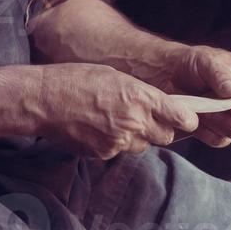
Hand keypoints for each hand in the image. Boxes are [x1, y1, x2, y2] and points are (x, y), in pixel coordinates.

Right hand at [30, 63, 198, 159]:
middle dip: (160, 128)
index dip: (186, 119)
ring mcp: (120, 140)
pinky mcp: (105, 154)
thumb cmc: (76, 79)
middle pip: (167, 136)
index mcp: (139, 96)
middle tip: (144, 117)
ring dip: (137, 136)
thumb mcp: (115, 75)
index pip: (181, 117)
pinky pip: (121, 151)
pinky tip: (98, 128)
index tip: (186, 118)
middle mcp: (134, 121)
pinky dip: (115, 142)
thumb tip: (160, 106)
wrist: (44, 100)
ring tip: (113, 120)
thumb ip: (141, 93)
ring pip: (144, 145)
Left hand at [159, 45, 230, 148]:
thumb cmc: (192, 62)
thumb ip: (221, 75)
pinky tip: (198, 117)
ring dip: (218, 124)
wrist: (169, 75)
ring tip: (202, 108)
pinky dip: (207, 131)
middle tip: (216, 112)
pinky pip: (220, 140)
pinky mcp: (220, 130)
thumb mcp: (206, 61)